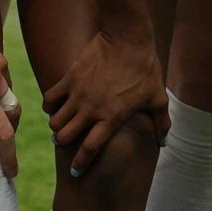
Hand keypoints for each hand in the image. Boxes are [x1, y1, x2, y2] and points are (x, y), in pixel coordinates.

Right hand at [40, 8, 166, 179]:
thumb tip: (163, 142)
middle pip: (66, 136)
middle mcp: (91, 110)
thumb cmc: (145, 68)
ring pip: (56, 120)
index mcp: (112, 118)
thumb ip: (160, 122)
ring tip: (61, 125)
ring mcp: (78, 94)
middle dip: (64, 143)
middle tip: (66, 141)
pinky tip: (54, 106)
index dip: (80, 163)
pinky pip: (50, 98)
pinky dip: (49, 106)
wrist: (127, 38)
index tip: (76, 172)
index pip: (90, 149)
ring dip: (57, 126)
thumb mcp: (157, 98)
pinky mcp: (69, 78)